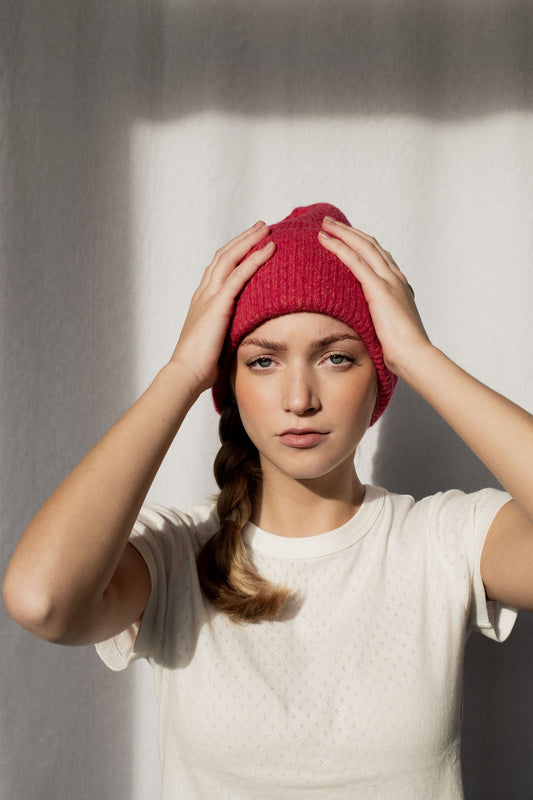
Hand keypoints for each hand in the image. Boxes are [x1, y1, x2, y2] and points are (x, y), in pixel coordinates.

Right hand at [170, 221, 274, 392]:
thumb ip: (228, 331)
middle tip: (261, 226)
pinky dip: (255, 259)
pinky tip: (269, 249)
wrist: (187, 373)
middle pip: (224, 255)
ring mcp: (209, 296)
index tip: (250, 242)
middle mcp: (204, 293)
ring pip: (230, 258)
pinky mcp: (218, 304)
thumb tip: (244, 335)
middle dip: (243, 238)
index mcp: (202, 301)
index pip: (219, 268)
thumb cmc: (201, 366)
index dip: (234, 252)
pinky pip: (239, 274)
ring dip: (249, 240)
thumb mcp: (217, 342)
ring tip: (267, 229)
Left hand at [318, 216, 430, 375]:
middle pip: (370, 245)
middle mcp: (396, 278)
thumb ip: (379, 319)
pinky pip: (355, 261)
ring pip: (363, 247)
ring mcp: (389, 281)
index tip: (345, 237)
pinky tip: (325, 240)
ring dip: (342, 233)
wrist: (414, 356)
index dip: (361, 243)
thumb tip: (368, 324)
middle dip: (349, 231)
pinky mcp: (379, 289)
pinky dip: (339, 247)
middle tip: (330, 222)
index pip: (379, 256)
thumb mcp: (389, 329)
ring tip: (324, 224)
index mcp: (399, 286)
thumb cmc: (401, 350)